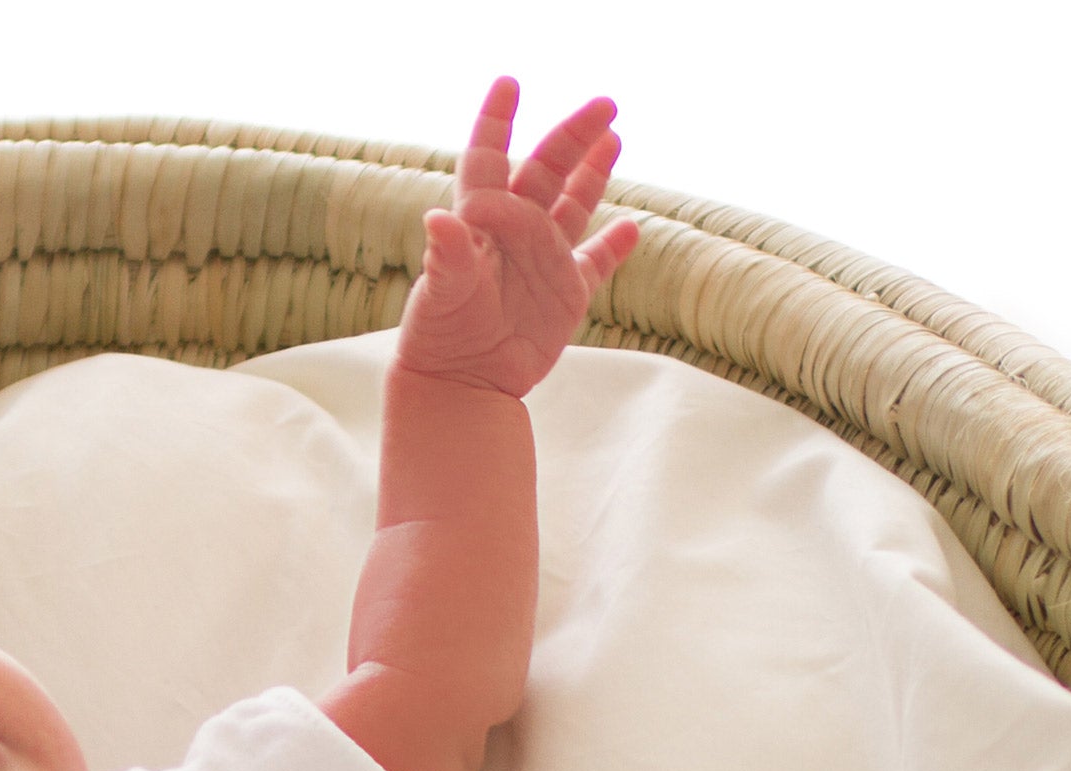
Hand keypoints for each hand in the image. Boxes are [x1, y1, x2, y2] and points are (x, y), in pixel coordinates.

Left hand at [395, 77, 641, 398]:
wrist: (459, 386)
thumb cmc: (439, 336)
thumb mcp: (440, 295)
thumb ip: (447, 256)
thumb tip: (439, 220)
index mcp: (481, 224)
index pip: (489, 160)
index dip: (497, 122)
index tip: (508, 84)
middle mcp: (515, 235)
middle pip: (546, 172)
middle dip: (572, 137)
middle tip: (604, 104)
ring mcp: (543, 264)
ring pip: (574, 207)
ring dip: (593, 174)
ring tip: (613, 139)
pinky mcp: (565, 298)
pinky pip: (595, 264)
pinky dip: (615, 248)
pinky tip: (631, 228)